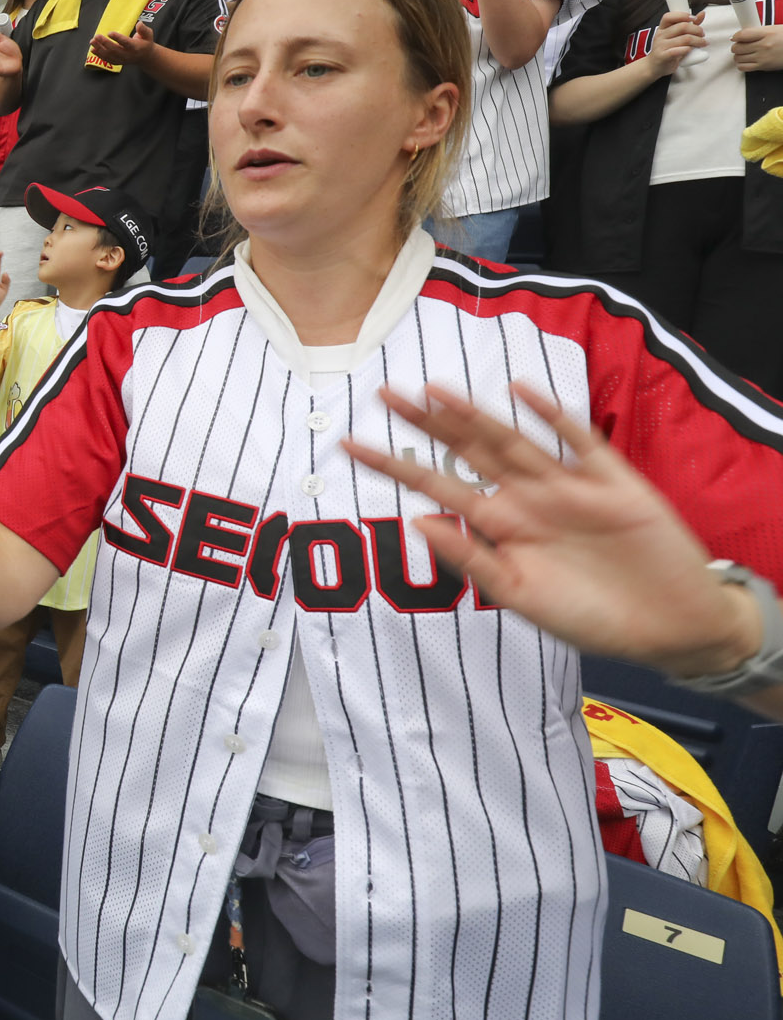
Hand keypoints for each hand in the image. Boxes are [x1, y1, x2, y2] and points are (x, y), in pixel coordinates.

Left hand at [90, 23, 155, 67]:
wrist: (145, 57)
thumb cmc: (146, 43)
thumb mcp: (149, 35)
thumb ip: (144, 29)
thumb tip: (139, 24)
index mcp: (135, 47)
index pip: (125, 43)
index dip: (117, 38)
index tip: (109, 33)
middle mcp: (128, 55)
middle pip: (114, 49)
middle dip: (104, 43)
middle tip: (97, 36)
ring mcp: (122, 60)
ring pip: (109, 55)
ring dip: (99, 48)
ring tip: (92, 41)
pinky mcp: (117, 62)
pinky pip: (107, 60)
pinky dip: (99, 55)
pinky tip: (93, 49)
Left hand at [342, 383, 761, 678]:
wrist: (668, 628)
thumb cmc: (591, 616)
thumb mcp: (521, 595)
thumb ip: (472, 559)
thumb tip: (418, 520)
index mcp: (500, 525)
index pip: (436, 486)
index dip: (395, 466)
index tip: (349, 444)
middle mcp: (526, 498)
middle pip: (467, 451)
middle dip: (427, 424)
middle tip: (383, 394)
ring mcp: (567, 487)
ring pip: (512, 442)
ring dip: (476, 416)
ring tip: (437, 391)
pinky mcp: (612, 484)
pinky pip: (579, 444)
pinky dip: (553, 418)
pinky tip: (523, 393)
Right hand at [644, 10, 706, 75]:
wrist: (654, 67)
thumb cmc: (667, 50)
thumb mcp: (675, 36)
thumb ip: (689, 25)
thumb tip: (702, 14)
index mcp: (662, 28)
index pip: (669, 16)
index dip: (683, 15)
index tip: (694, 19)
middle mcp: (660, 36)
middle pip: (682, 27)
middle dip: (697, 29)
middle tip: (702, 34)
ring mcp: (660, 46)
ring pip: (685, 39)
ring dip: (698, 40)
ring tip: (702, 43)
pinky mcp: (663, 56)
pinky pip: (679, 50)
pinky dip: (689, 49)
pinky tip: (692, 50)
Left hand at [731, 23, 782, 72]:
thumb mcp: (775, 29)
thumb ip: (759, 32)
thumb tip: (742, 35)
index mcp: (767, 33)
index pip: (743, 35)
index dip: (736, 36)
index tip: (735, 38)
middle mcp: (764, 45)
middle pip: (737, 47)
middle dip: (736, 47)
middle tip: (739, 46)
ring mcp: (763, 57)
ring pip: (738, 58)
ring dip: (738, 56)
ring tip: (743, 54)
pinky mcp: (763, 66)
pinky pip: (743, 67)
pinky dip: (741, 64)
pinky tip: (745, 61)